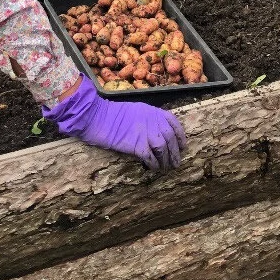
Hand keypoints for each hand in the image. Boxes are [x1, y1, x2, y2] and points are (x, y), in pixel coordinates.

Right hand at [44, 76, 184, 171]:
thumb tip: (157, 133)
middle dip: (175, 151)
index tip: (183, 145)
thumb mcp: (135, 110)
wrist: (97, 117)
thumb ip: (148, 119)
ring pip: (162, 148)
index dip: (180, 135)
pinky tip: (152, 168)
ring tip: (166, 168)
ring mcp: (144, 132)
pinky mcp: (135, 144)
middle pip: (169, 138)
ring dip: (166, 160)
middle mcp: (151, 120)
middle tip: (176, 162)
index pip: (173, 122)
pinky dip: (153, 164)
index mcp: (152, 111)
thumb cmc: (112, 114)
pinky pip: (149, 156)